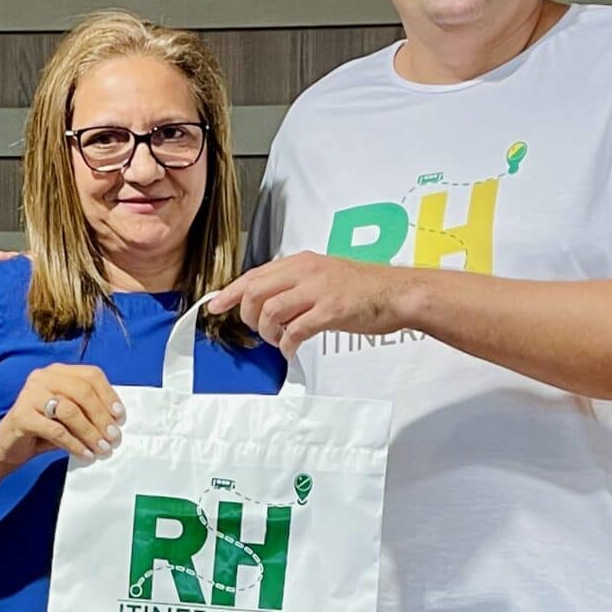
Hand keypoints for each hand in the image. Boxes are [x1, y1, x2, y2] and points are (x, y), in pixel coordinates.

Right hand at [0, 363, 123, 465]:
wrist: (7, 447)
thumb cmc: (43, 431)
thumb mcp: (68, 416)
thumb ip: (86, 411)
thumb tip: (115, 423)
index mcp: (57, 372)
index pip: (91, 375)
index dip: (109, 395)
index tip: (120, 416)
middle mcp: (43, 377)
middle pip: (82, 391)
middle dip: (102, 416)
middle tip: (114, 437)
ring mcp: (30, 394)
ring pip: (69, 410)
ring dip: (90, 432)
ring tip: (103, 448)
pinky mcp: (21, 415)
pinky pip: (55, 430)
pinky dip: (74, 444)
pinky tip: (86, 455)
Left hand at [207, 254, 411, 357]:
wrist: (397, 293)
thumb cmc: (363, 288)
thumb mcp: (324, 275)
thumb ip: (296, 285)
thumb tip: (269, 303)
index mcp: (301, 262)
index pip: (254, 275)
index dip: (229, 292)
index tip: (214, 306)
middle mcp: (306, 272)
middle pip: (255, 292)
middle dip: (247, 316)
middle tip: (257, 331)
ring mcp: (318, 290)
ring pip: (270, 312)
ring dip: (267, 333)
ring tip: (277, 340)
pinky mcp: (330, 311)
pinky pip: (295, 330)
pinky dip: (286, 344)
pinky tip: (291, 349)